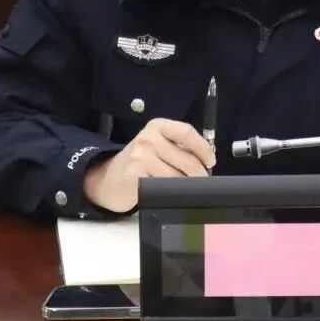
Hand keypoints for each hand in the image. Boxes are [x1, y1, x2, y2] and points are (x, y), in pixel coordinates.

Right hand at [83, 118, 215, 212]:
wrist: (108, 178)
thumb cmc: (140, 161)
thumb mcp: (158, 144)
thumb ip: (179, 147)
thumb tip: (207, 161)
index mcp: (158, 126)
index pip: (186, 132)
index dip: (203, 148)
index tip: (211, 161)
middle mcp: (148, 138)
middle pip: (187, 159)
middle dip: (200, 175)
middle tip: (203, 184)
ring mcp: (140, 157)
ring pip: (178, 177)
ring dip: (187, 187)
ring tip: (187, 190)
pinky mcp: (134, 176)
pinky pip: (163, 188)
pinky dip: (171, 193)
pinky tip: (170, 195)